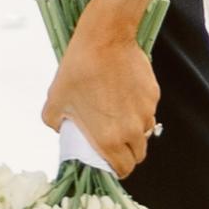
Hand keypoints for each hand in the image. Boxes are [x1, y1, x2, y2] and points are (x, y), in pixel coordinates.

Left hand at [42, 18, 158, 176]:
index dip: (118, 170)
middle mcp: (131, 130)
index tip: (111, 164)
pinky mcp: (153, 94)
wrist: (104, 39)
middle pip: (138, 154)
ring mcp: (146, 111)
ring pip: (145, 131)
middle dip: (128, 153)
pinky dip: (139, 108)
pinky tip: (124, 93)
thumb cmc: (79, 69)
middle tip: (115, 142)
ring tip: (118, 115)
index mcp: (109, 139)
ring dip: (134, 131)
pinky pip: (148, 109)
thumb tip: (61, 128)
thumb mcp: (55, 100)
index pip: (123, 169)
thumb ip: (56, 123)